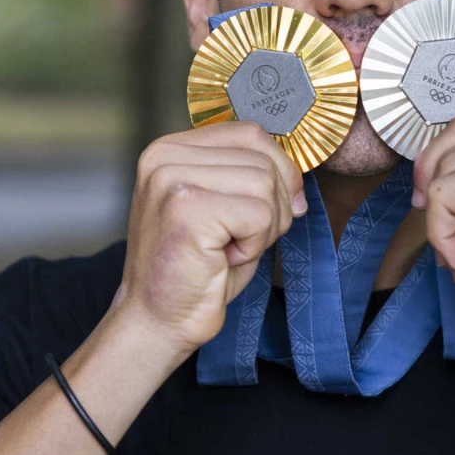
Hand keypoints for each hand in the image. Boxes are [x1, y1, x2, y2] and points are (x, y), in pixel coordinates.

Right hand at [115, 121, 304, 357]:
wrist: (157, 322)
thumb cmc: (194, 270)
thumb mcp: (222, 208)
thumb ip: (249, 176)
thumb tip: (297, 177)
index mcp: (170, 149)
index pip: (249, 132)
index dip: (279, 169)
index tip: (278, 206)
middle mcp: (165, 156)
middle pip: (263, 157)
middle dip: (274, 204)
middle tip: (243, 239)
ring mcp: (172, 180)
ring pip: (266, 184)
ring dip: (263, 228)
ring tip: (228, 249)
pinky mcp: (187, 209)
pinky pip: (261, 215)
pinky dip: (255, 244)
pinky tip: (223, 259)